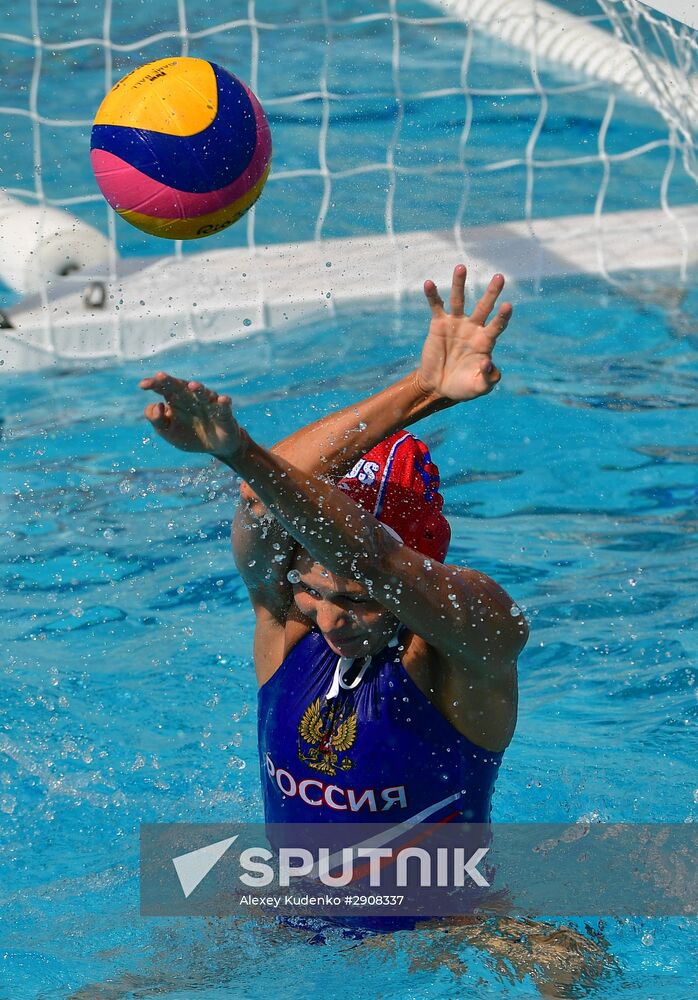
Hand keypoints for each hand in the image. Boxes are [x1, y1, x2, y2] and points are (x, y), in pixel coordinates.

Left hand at [139, 372, 242, 458]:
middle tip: (160, 376)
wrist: (214, 447)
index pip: (164, 388)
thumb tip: (156, 405)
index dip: (154, 384)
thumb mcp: (168, 432)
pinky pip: (224, 408)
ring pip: (203, 394)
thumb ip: (157, 421)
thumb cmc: (189, 435)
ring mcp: (208, 405)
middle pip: (181, 387)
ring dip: (199, 389)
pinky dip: (223, 403)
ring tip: (192, 386)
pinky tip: (222, 399)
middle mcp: (192, 399)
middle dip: (171, 381)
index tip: (142, 385)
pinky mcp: (224, 414)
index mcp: (176, 400)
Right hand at [416, 264, 511, 401]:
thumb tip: (488, 364)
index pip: (497, 326)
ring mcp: (456, 324)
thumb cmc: (463, 387)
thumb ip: (487, 379)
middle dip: (492, 293)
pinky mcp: (438, 324)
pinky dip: (432, 295)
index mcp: (485, 342)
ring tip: (461, 267)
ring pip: (459, 300)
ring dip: (459, 284)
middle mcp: (473, 328)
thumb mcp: (478, 387)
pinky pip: (436, 307)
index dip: (502, 317)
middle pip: (484, 307)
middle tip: (500, 277)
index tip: (508, 305)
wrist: (439, 387)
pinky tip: (429, 283)